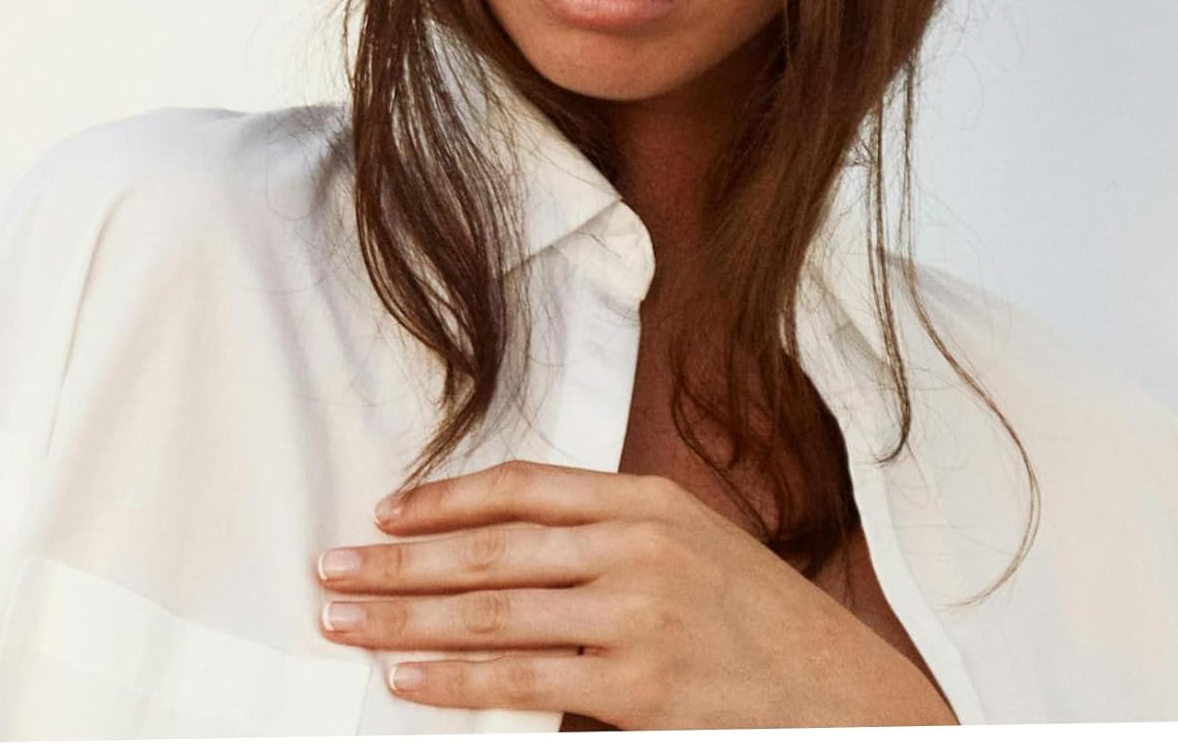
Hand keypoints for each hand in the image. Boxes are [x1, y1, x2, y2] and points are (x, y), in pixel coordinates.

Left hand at [314, 458, 955, 727]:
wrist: (846, 690)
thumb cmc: (761, 618)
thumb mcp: (693, 544)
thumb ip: (609, 535)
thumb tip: (507, 547)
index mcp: (647, 500)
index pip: (522, 486)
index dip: (445, 499)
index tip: (386, 513)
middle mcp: (637, 546)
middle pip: (489, 551)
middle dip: (398, 562)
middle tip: (330, 569)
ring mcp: (638, 616)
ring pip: (492, 613)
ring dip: (404, 617)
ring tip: (345, 619)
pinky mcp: (640, 686)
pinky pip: (525, 680)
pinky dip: (455, 679)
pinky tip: (405, 676)